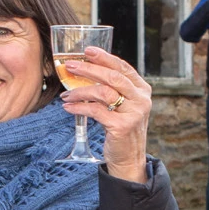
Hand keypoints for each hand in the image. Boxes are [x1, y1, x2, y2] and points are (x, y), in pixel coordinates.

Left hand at [59, 47, 153, 182]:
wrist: (129, 158)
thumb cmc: (121, 129)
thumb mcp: (123, 105)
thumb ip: (113, 89)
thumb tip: (85, 70)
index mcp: (142, 90)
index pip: (123, 67)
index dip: (104, 57)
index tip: (87, 51)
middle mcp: (141, 99)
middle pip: (113, 77)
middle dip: (89, 69)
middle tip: (71, 66)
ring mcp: (134, 113)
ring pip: (104, 93)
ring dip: (80, 91)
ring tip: (66, 94)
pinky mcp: (122, 126)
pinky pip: (96, 111)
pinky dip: (79, 108)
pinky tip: (69, 107)